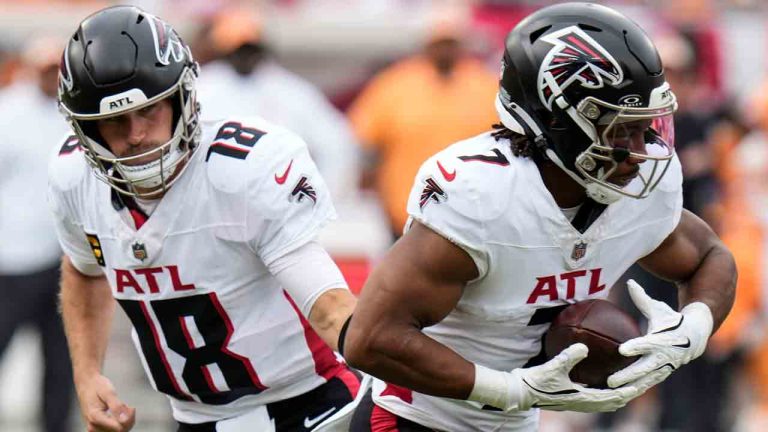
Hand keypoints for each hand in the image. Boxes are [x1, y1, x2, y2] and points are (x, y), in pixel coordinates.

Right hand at [76, 374, 135, 431]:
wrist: (87, 384)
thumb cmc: (96, 386)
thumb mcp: (108, 392)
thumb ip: (116, 406)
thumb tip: (124, 420)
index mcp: (95, 417)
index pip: (119, 428)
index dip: (129, 418)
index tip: (131, 407)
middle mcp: (93, 426)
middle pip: (119, 431)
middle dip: (127, 419)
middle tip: (127, 406)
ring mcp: (94, 428)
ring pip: (117, 431)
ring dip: (124, 420)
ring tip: (122, 407)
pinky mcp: (97, 427)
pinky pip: (113, 429)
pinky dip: (120, 422)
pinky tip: (119, 412)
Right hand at [511, 343, 638, 411]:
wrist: (519, 392)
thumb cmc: (534, 381)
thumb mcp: (552, 367)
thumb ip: (569, 357)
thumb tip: (584, 346)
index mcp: (582, 398)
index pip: (613, 396)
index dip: (629, 391)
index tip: (644, 383)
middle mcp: (583, 404)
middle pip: (614, 402)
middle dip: (630, 393)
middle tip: (645, 383)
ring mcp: (577, 403)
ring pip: (606, 402)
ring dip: (620, 395)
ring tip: (631, 385)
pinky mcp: (571, 399)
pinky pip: (596, 398)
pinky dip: (606, 393)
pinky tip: (605, 383)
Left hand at [607, 279, 712, 388]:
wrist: (696, 335)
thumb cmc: (672, 319)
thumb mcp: (659, 308)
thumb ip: (642, 299)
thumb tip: (629, 282)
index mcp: (663, 339)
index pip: (648, 343)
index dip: (637, 346)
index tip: (622, 350)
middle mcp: (665, 355)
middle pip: (645, 368)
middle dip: (628, 375)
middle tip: (610, 380)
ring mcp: (665, 367)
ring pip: (646, 380)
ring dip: (630, 386)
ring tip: (611, 391)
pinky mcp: (663, 373)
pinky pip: (648, 383)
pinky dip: (636, 390)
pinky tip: (621, 396)